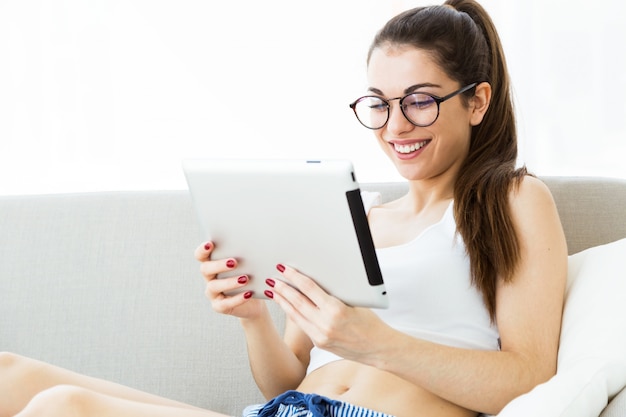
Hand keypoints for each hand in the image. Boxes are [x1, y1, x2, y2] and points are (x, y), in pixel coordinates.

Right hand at [194, 241, 266, 319]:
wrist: (255, 298)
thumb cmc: (250, 275)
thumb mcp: (248, 263)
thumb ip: (245, 253)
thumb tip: (254, 242)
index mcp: (212, 264)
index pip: (201, 256)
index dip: (202, 250)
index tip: (210, 244)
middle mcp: (209, 277)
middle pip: (205, 269)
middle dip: (219, 265)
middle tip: (234, 262)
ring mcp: (212, 293)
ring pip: (214, 286)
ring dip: (229, 282)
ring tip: (245, 279)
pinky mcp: (219, 306)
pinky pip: (224, 303)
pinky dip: (237, 298)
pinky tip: (248, 294)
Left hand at [266, 264, 386, 362]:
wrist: (378, 348)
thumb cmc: (370, 321)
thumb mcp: (355, 302)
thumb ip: (335, 293)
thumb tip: (316, 279)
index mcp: (336, 309)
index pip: (309, 288)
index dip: (294, 276)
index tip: (284, 268)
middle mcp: (325, 323)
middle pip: (298, 301)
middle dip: (283, 288)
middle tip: (272, 278)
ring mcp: (321, 335)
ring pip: (296, 315)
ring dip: (283, 301)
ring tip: (274, 291)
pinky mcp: (320, 343)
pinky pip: (302, 324)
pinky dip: (292, 313)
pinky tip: (286, 306)